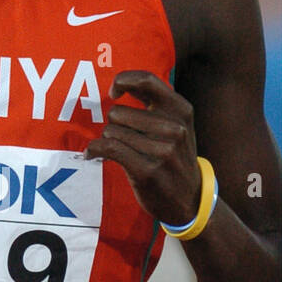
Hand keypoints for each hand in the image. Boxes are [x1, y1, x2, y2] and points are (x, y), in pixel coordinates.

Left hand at [86, 71, 201, 225]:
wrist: (190, 201)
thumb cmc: (176, 159)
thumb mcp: (177, 126)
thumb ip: (154, 104)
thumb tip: (120, 83)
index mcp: (182, 110)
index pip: (146, 80)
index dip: (123, 81)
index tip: (113, 93)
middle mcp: (175, 128)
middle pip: (118, 112)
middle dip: (114, 125)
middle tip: (124, 139)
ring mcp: (163, 150)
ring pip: (111, 131)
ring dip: (109, 141)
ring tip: (121, 152)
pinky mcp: (148, 170)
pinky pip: (108, 148)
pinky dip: (94, 150)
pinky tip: (91, 154)